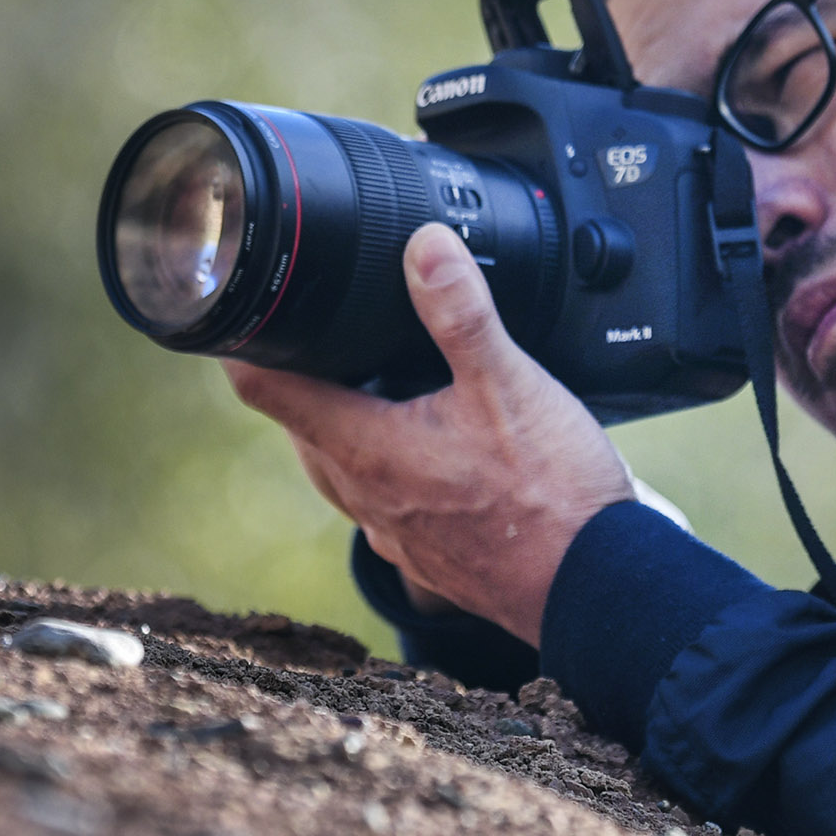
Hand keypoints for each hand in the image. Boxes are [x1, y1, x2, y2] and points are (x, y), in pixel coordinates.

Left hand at [224, 224, 637, 643]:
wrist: (597, 589)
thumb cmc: (552, 497)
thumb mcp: (509, 384)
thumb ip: (461, 312)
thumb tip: (424, 246)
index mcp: (367, 449)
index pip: (268, 392)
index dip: (243, 347)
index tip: (238, 315)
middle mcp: (366, 497)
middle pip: (299, 429)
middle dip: (298, 382)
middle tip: (310, 338)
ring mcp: (395, 533)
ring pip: (340, 469)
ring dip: (340, 427)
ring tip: (366, 386)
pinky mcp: (429, 555)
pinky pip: (382, 502)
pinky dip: (385, 467)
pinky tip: (426, 452)